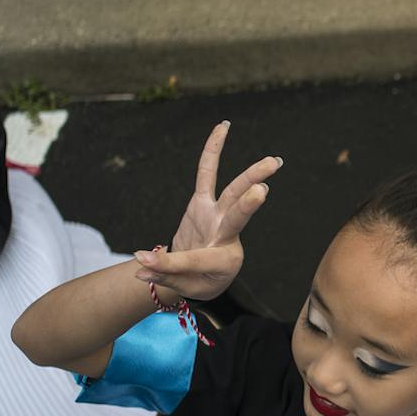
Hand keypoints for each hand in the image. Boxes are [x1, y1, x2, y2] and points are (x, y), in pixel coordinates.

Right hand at [134, 122, 281, 301]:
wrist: (197, 276)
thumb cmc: (194, 282)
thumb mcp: (181, 287)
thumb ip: (163, 273)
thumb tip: (140, 263)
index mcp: (222, 261)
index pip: (194, 260)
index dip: (167, 263)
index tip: (142, 263)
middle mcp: (225, 235)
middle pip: (238, 217)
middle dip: (249, 204)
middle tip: (263, 190)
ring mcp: (217, 216)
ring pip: (234, 193)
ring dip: (252, 175)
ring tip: (276, 161)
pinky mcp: (204, 203)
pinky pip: (207, 173)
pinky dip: (212, 151)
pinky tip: (222, 128)